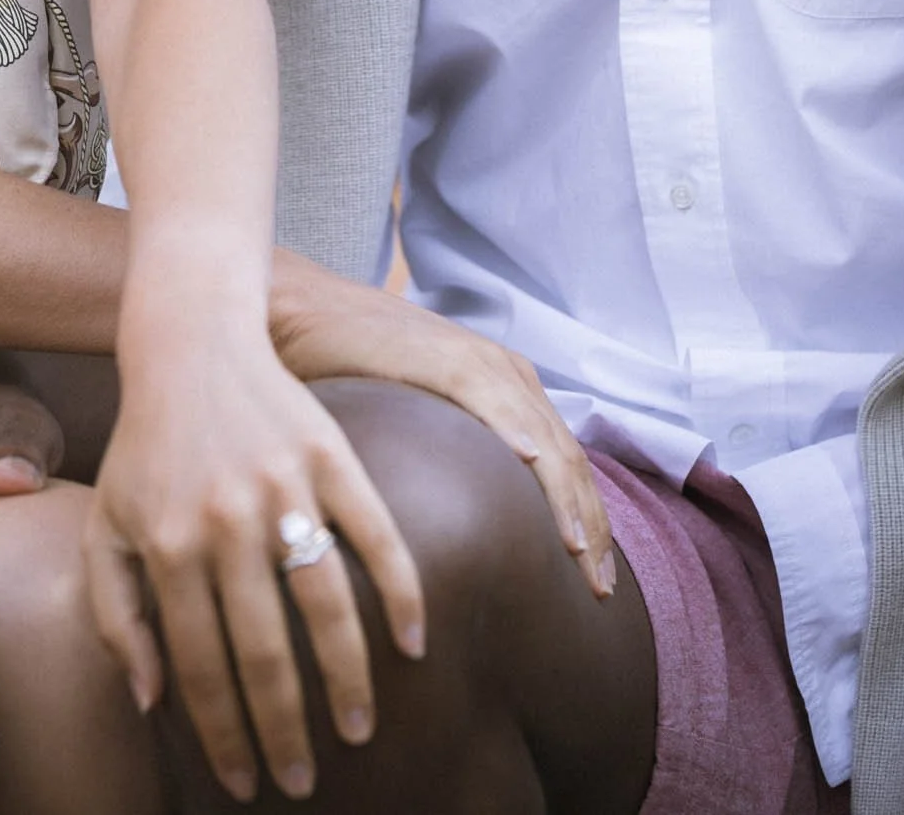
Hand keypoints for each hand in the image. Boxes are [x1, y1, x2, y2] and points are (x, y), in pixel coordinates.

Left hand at [83, 335, 425, 803]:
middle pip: (264, 653)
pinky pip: (377, 535)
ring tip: (361, 731)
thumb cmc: (145, 449)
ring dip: (348, 681)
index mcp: (169, 547)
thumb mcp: (106, 529)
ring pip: (326, 605)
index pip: (201, 669)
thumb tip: (153, 704)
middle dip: (286, 731)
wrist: (191, 345)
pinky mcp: (331, 456)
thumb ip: (115, 618)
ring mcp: (283, 487)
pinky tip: (414, 645)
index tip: (246, 783)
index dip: (225, 737)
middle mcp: (226, 522)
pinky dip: (401, 592)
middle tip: (304, 781)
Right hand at [270, 262, 615, 599]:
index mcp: (508, 389)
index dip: (590, 524)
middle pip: (567, 458)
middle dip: (590, 525)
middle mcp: (505, 372)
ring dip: (562, 493)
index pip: (565, 465)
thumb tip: (464, 531)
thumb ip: (453, 462)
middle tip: (598, 590)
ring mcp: (477, 361)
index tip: (596, 584)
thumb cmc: (356, 376)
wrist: (305, 314)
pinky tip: (527, 461)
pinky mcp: (441, 354)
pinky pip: (487, 396)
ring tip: (576, 549)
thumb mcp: (422, 423)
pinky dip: (513, 428)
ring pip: (541, 436)